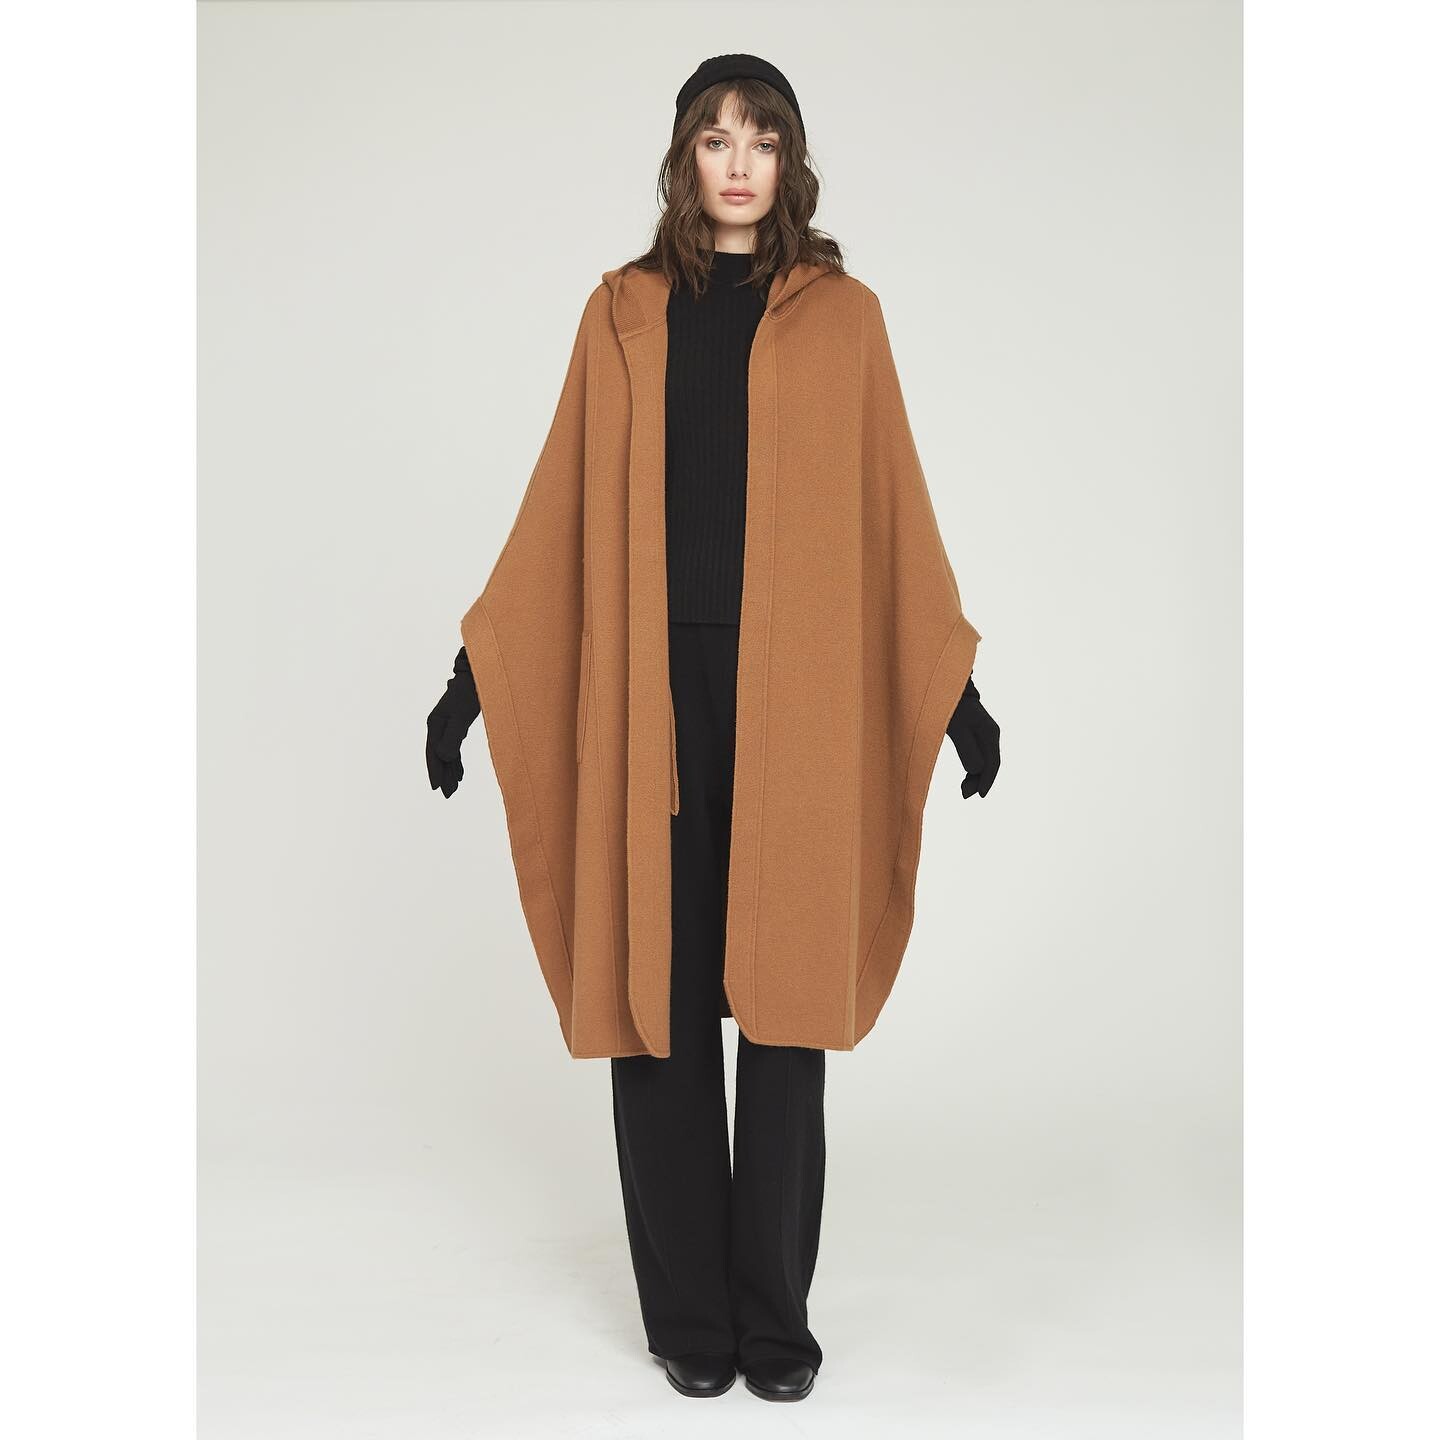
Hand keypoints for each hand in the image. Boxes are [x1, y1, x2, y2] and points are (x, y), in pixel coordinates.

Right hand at [426, 646, 480, 797]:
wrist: (479, 674)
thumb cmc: (471, 692)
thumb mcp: (462, 715)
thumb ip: (453, 736)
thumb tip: (445, 757)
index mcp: (435, 724)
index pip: (433, 752)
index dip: (435, 770)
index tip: (437, 787)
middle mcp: (438, 725)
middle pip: (438, 755)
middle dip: (442, 775)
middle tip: (447, 794)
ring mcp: (447, 725)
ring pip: (446, 753)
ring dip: (449, 771)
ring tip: (453, 788)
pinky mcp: (457, 724)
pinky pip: (453, 747)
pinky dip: (456, 761)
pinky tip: (459, 773)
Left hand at [946, 675, 1000, 797]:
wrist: (944, 684)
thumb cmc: (948, 705)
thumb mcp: (956, 727)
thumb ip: (967, 748)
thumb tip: (976, 770)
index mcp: (989, 733)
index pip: (992, 763)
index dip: (986, 781)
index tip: (979, 796)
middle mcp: (990, 734)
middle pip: (990, 763)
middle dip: (979, 781)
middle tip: (964, 794)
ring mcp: (983, 733)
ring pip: (984, 760)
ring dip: (975, 776)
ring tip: (963, 789)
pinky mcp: (974, 732)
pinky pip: (978, 754)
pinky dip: (973, 767)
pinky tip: (967, 776)